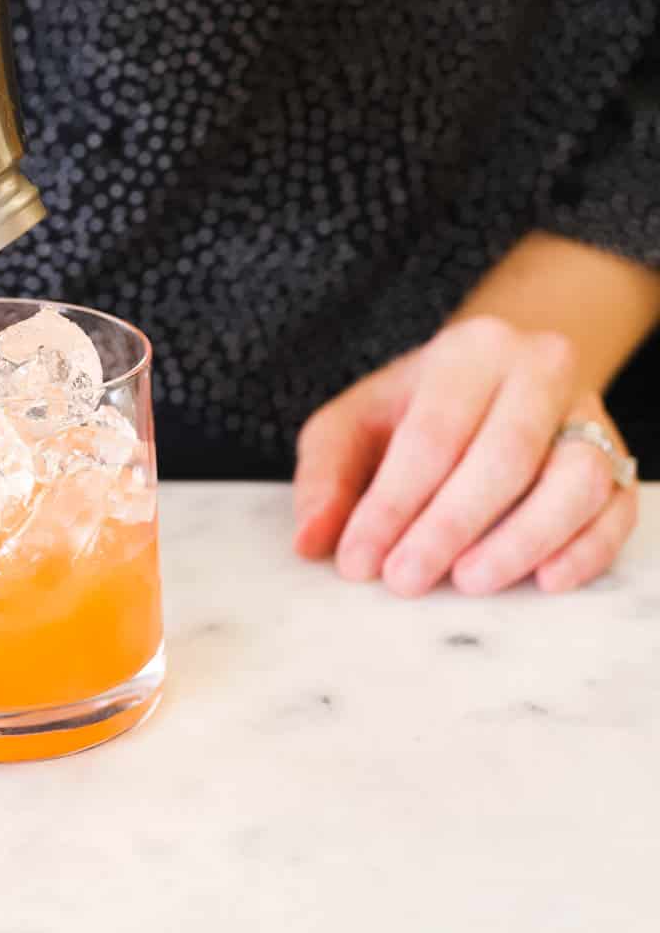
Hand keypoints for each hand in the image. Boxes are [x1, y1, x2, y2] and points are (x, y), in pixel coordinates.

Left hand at [292, 316, 637, 595]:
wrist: (499, 378)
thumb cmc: (417, 408)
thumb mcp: (355, 422)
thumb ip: (325, 476)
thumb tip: (313, 541)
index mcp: (471, 351)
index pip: (432, 433)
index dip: (392, 503)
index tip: (357, 560)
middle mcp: (540, 371)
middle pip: (504, 455)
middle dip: (449, 527)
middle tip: (404, 580)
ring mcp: (590, 415)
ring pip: (575, 479)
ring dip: (522, 540)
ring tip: (468, 581)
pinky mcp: (619, 461)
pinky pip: (616, 508)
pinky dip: (585, 550)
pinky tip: (543, 580)